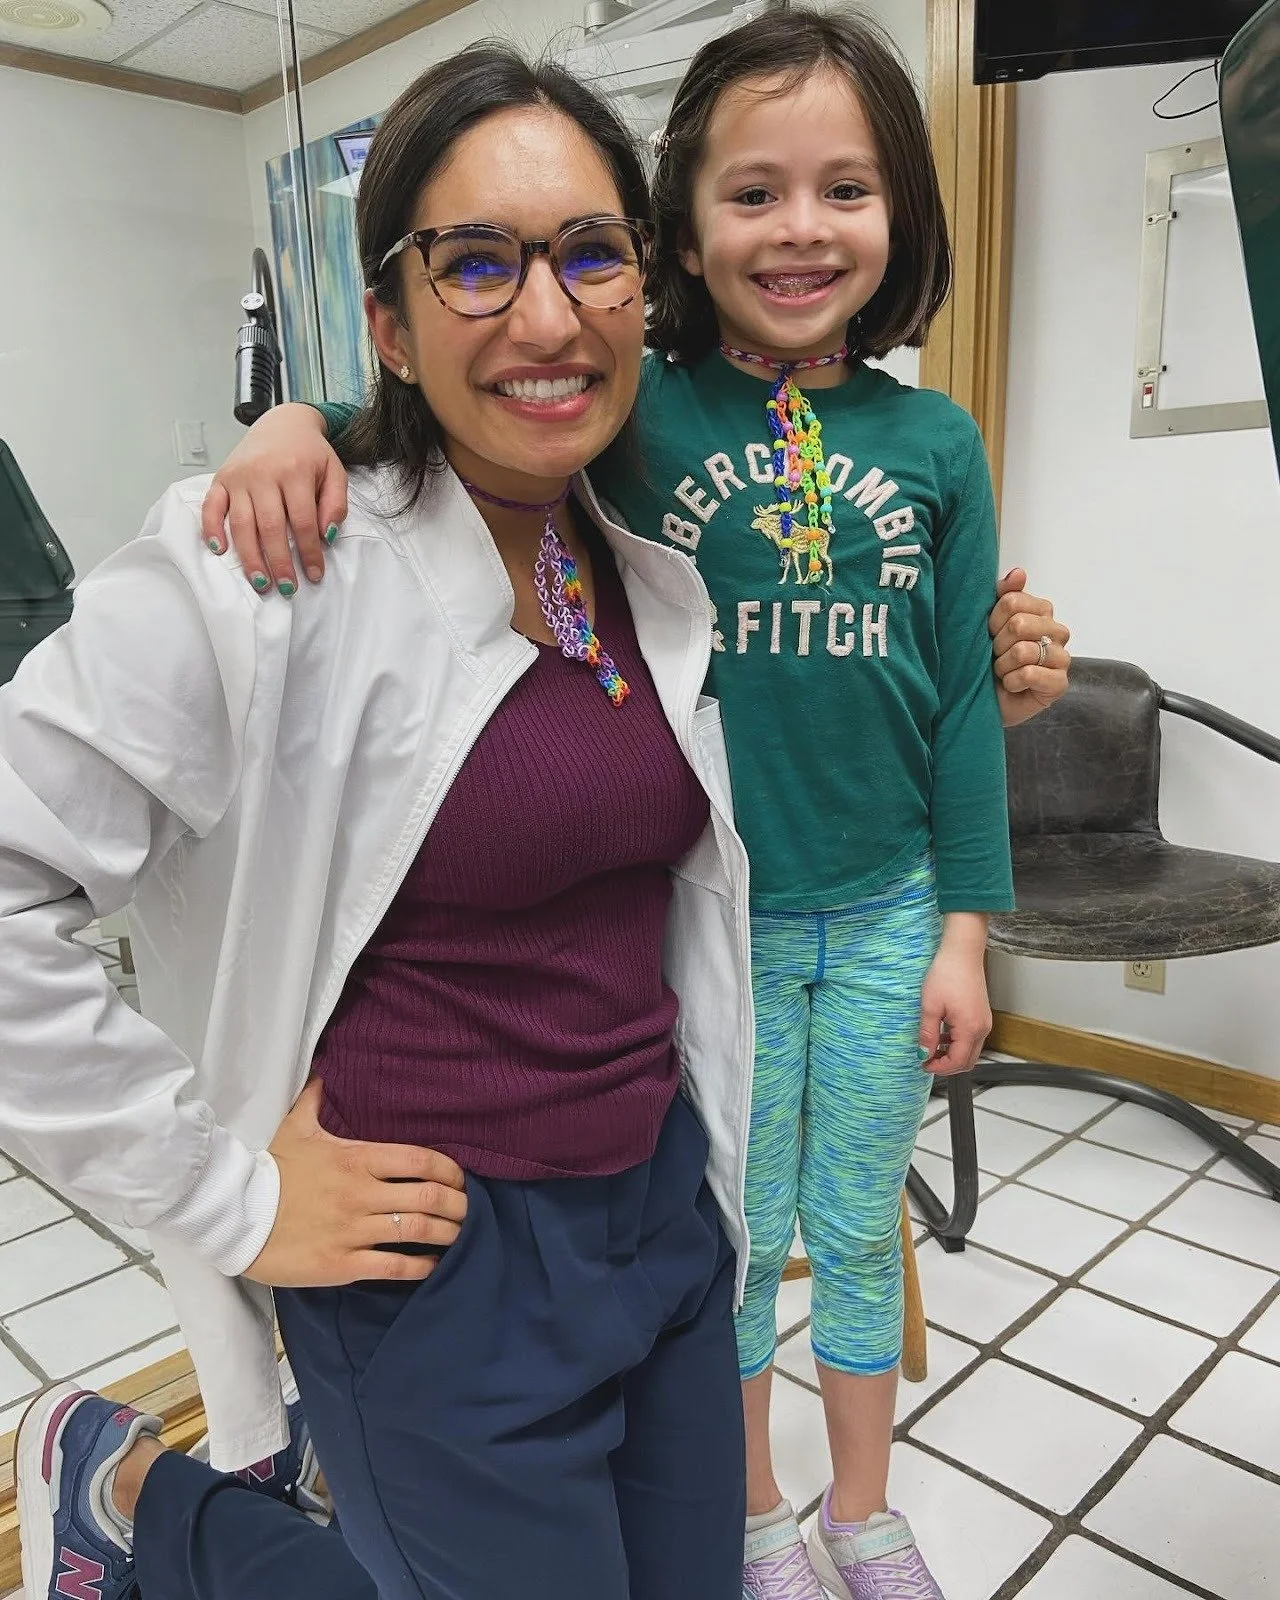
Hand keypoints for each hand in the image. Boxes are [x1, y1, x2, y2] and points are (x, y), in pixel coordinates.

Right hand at [201, 405, 346, 595]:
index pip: (303, 522)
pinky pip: (211, 506)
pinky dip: (211, 529)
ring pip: (241, 523)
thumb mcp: (335, 473)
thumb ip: (336, 504)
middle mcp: (263, 474)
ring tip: (261, 582)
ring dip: (250, 557)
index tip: (314, 575)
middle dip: (279, 562)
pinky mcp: (221, 477)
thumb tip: (327, 536)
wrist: (284, 422)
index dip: (309, 553)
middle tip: (287, 588)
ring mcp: (239, 476)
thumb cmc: (310, 453)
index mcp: (295, 472)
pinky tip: (220, 551)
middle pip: (270, 527)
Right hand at [243, 1080, 466, 1286]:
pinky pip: (394, 1267)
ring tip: (459, 1236)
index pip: (420, 1160)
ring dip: (447, 1234)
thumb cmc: (269, 1171)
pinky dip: (421, 1267)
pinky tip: (432, 1265)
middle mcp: (361, 1194)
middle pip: (428, 1197)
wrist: (234, 1217)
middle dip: (458, 1205)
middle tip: (468, 1209)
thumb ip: (316, 1100)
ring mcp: (354, 1230)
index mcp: (356, 1159)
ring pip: (418, 1231)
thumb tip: (324, 1072)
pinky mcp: (342, 1264)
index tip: (460, 1177)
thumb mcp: (294, 1128)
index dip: (449, 1170)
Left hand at [918, 916, 991, 1076]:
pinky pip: (972, 1038)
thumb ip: (928, 1034)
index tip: (923, 1064)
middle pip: (967, 1061)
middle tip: (927, 1060)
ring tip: (931, 1047)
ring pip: (970, 1051)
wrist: (962, 952)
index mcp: (971, 1029)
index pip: (957, 1062)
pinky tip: (942, 1034)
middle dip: (947, 1065)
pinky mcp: (982, 1015)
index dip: (939, 1068)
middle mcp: (982, 1029)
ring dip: (952, 1054)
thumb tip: (924, 1054)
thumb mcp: (930, 1006)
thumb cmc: (947, 974)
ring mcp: (984, 1022)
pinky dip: (958, 1043)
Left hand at [989, 569, 1071, 728]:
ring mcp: (1062, 658)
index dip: (993, 620)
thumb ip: (1004, 594)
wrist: (983, 698)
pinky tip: (1012, 685)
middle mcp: (1057, 631)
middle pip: (1018, 624)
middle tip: (996, 656)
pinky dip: (1012, 682)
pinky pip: (1030, 674)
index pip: (1013, 601)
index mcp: (1042, 611)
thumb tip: (1018, 572)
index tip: (990, 633)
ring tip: (1002, 672)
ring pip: (1023, 650)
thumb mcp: (989, 622)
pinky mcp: (1060, 684)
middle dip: (997, 644)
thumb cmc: (987, 659)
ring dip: (1002, 665)